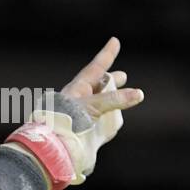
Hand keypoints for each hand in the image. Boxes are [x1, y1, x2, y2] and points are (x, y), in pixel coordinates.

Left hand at [53, 36, 143, 183]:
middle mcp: (78, 102)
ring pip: (101, 106)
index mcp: (76, 90)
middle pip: (98, 87)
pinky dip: (110, 121)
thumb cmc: (66, 122)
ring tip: (124, 98)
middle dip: (110, 81)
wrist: (51, 148)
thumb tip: (138, 94)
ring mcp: (81, 118)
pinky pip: (101, 124)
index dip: (106, 55)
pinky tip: (115, 121)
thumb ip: (114, 100)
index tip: (114, 40)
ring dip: (112, 101)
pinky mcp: (85, 134)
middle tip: (123, 75)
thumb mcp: (92, 106)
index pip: (95, 68)